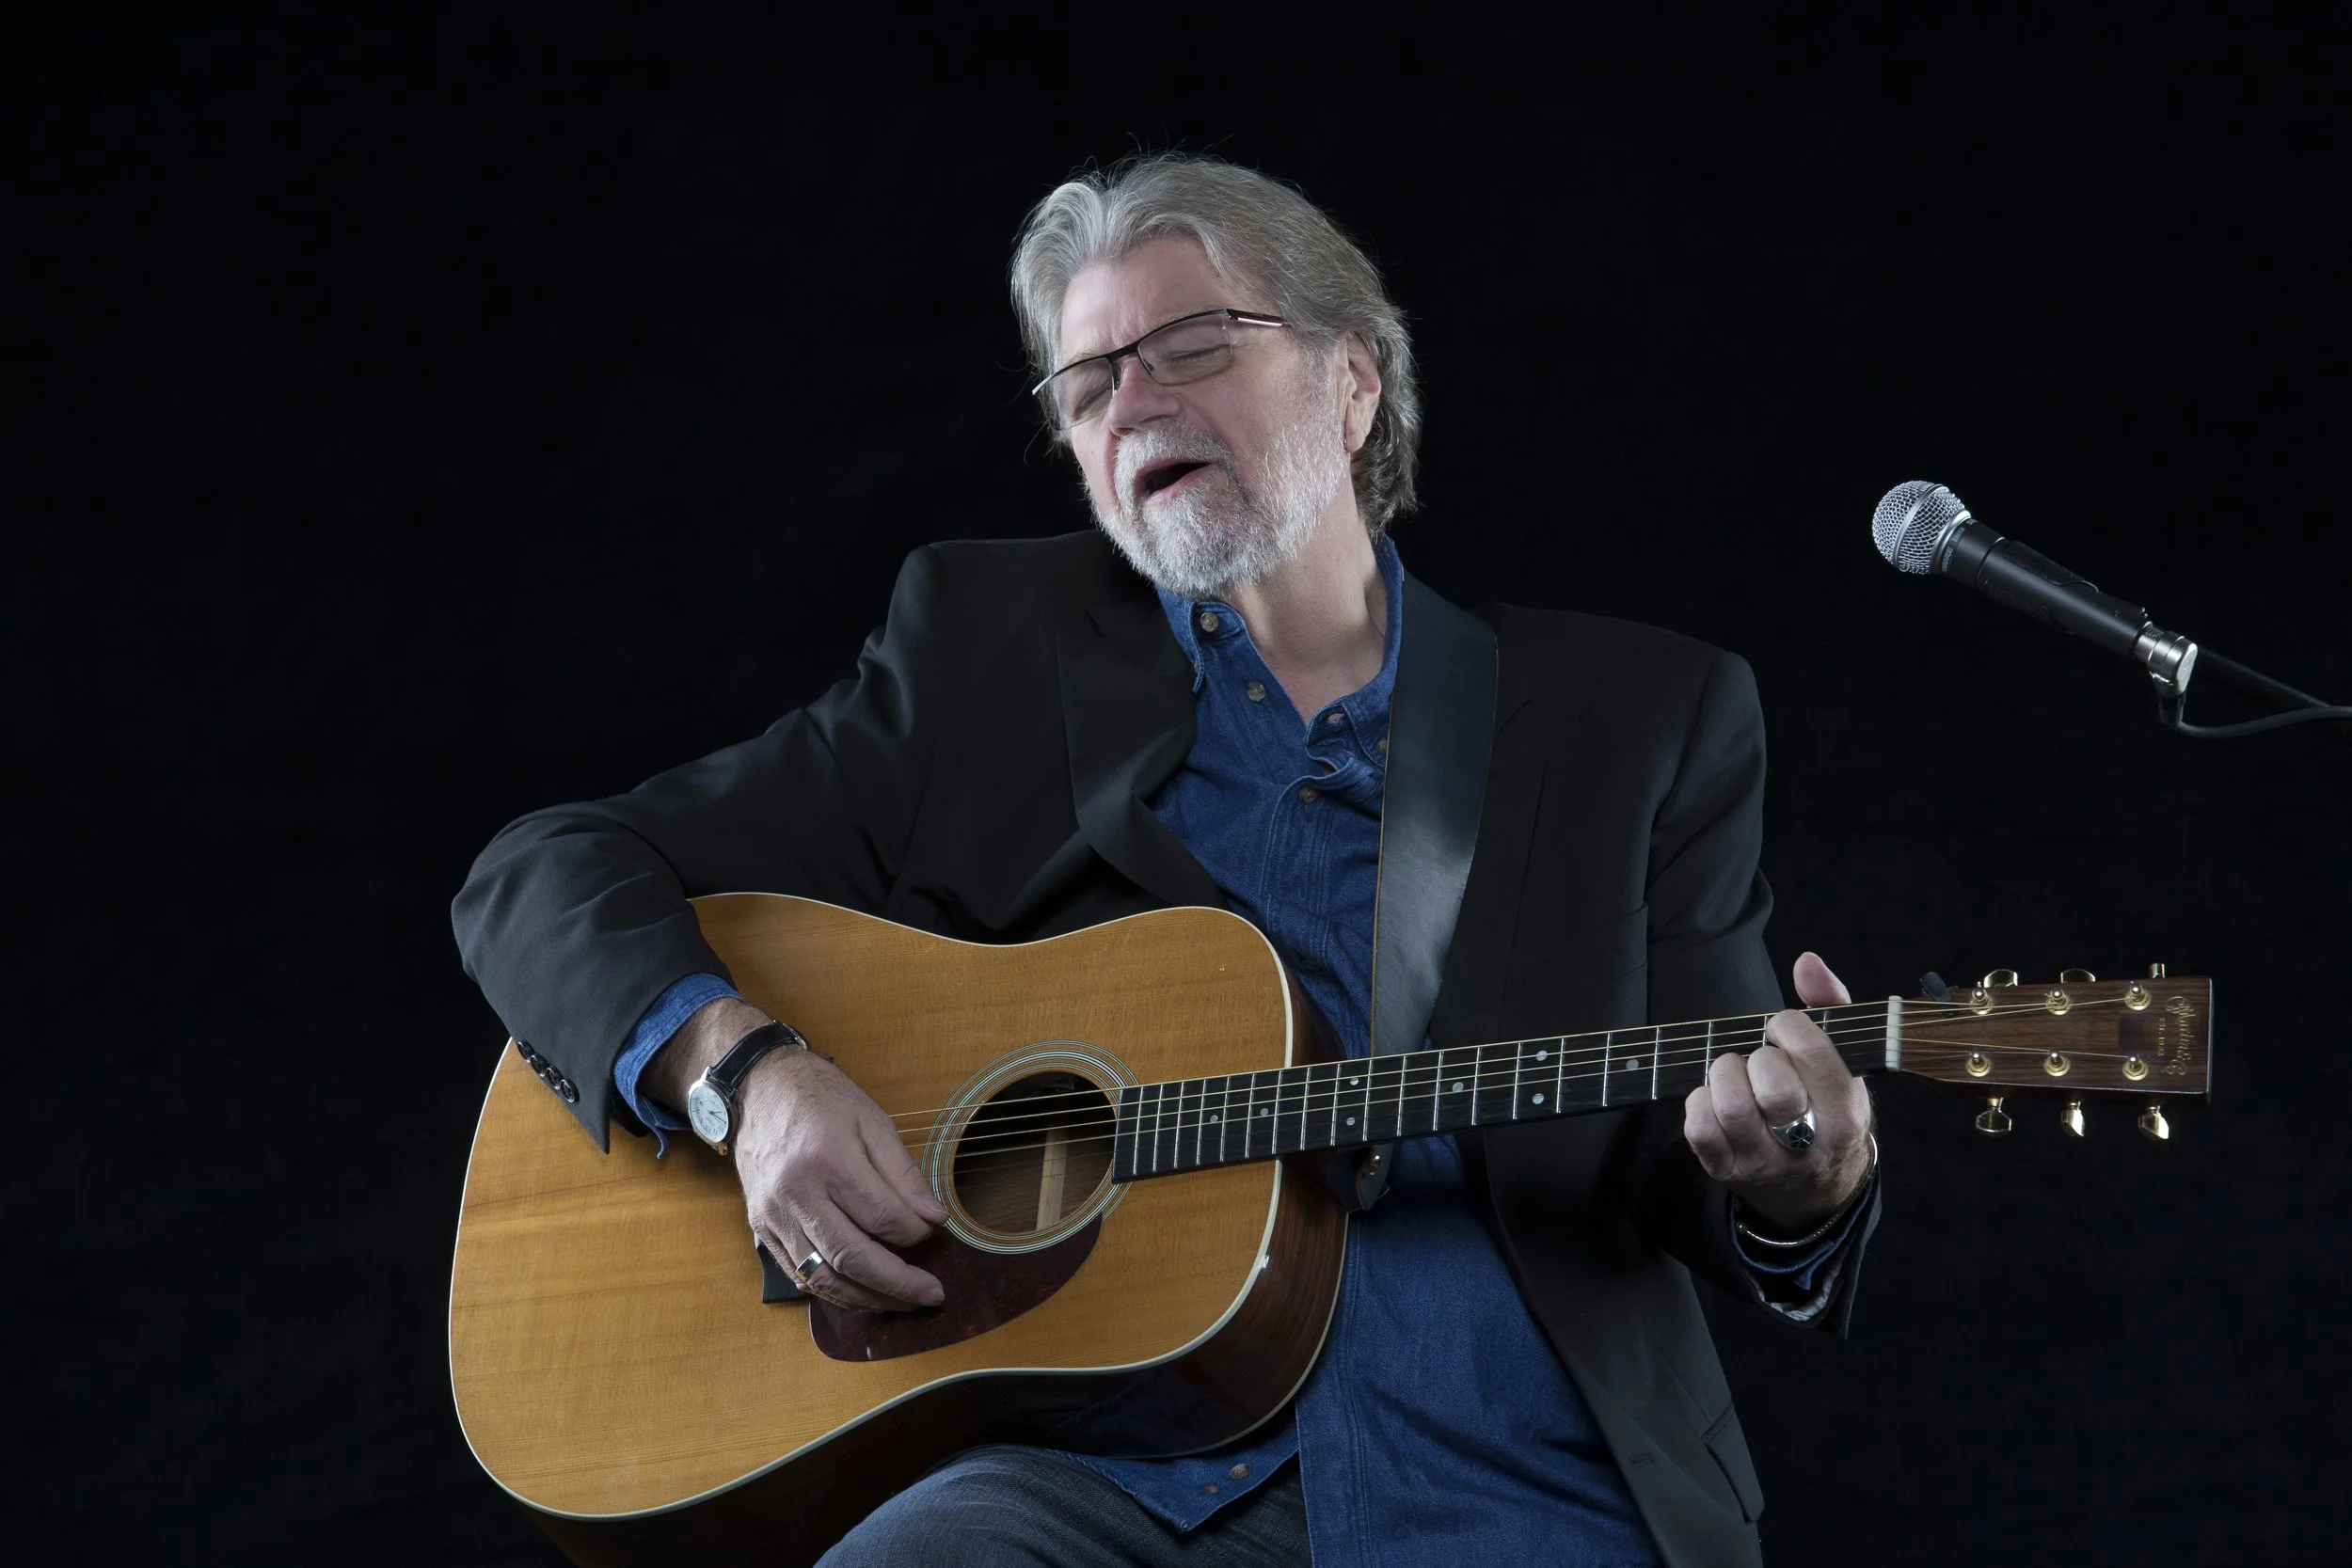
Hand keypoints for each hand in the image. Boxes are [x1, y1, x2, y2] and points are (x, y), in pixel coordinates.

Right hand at [649, 997, 948, 1311]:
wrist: (758, 1090)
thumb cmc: (821, 1100)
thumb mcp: (872, 1122)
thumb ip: (903, 1174)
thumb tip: (934, 1219)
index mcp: (828, 1159)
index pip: (881, 1217)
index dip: (915, 1234)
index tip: (934, 1234)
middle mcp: (796, 1193)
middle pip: (851, 1257)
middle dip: (898, 1284)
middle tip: (931, 1294)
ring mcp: (773, 1216)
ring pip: (823, 1277)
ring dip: (867, 1299)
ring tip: (902, 1303)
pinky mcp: (762, 1229)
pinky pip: (800, 1275)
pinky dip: (834, 1293)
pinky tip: (862, 1294)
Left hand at [1682, 953, 1875, 1232]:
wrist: (1815, 1187)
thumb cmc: (1825, 1106)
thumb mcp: (1844, 1058)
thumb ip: (1829, 1004)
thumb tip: (1806, 961)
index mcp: (1847, 1115)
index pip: (1818, 1061)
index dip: (1792, 1028)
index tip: (1783, 1026)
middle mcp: (1809, 1146)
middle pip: (1775, 1091)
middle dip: (1760, 1058)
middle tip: (1761, 1058)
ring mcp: (1765, 1163)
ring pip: (1733, 1108)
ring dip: (1725, 1075)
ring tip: (1736, 1072)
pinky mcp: (1726, 1171)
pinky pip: (1699, 1129)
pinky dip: (1699, 1101)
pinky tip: (1716, 1097)